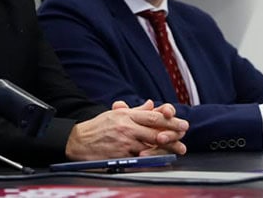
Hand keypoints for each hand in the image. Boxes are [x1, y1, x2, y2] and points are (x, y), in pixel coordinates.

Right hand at [65, 99, 187, 160]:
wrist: (79, 141)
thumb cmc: (97, 128)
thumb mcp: (115, 114)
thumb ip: (135, 110)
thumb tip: (151, 104)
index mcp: (126, 115)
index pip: (153, 116)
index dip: (170, 120)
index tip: (182, 123)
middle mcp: (126, 127)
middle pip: (156, 131)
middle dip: (173, 135)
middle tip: (184, 137)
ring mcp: (125, 142)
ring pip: (151, 145)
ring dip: (167, 148)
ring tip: (178, 149)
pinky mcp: (122, 155)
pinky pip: (141, 157)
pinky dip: (152, 157)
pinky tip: (161, 157)